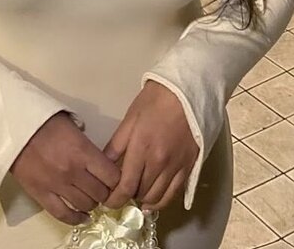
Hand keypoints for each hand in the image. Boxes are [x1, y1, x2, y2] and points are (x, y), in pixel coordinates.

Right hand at [10, 111, 122, 225]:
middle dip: (104, 192)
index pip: (112, 176)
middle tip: (101, 188)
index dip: (116, 179)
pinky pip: (63, 214)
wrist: (14, 128)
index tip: (113, 178)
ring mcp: (58, 185)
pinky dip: (76, 218)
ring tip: (89, 197)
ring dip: (91, 203)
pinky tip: (82, 217)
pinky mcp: (42, 195)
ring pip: (85, 205)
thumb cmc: (43, 122)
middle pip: (101, 193)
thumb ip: (86, 142)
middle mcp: (74, 171)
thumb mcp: (71, 125)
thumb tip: (96, 155)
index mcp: (83, 151)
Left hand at [101, 80, 197, 212]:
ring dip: (143, 199)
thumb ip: (116, 144)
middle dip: (127, 196)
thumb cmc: (155, 100)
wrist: (187, 92)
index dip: (115, 199)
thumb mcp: (130, 118)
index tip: (107, 201)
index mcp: (141, 149)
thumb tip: (104, 165)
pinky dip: (162, 201)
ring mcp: (176, 167)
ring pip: (157, 197)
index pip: (126, 186)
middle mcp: (159, 163)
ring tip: (135, 194)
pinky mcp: (189, 167)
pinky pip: (173, 193)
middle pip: (140, 193)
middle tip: (120, 193)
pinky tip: (153, 200)